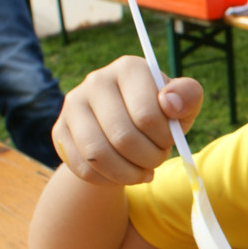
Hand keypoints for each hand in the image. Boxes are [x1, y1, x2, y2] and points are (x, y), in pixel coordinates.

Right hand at [52, 55, 202, 185]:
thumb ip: (188, 97)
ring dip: (128, 174)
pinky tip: (122, 174)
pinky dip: (108, 180)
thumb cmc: (159, 117)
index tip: (169, 140)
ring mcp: (73, 104)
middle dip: (149, 158)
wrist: (126, 131)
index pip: (146, 116)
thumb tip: (170, 102)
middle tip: (157, 159)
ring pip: (98, 155)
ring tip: (143, 172)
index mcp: (129, 68)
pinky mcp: (60, 130)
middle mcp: (96, 80)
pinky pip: (83, 168)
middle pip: (123, 137)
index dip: (164, 139)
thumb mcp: (182, 107)